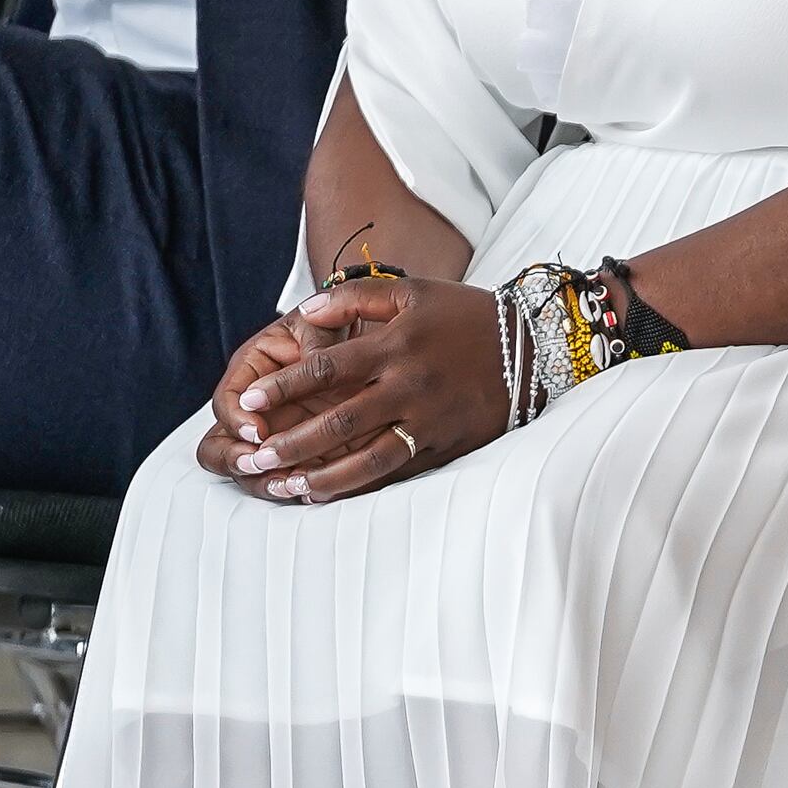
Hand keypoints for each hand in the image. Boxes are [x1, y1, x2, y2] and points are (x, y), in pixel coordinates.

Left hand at [190, 281, 506, 503]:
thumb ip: (355, 299)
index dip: (285, 387)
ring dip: (325, 477)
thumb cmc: (466, 316)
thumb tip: (305, 312)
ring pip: (369, 458)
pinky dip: (363, 486)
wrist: (535, 347)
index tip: (251, 403)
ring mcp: (430, 420)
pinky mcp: (448, 444)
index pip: (327, 369)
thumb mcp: (414, 292)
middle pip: (341, 421)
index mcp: (397, 346)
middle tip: (254, 459)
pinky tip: (332, 494)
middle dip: (294, 443)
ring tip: (287, 488)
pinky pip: (399, 471)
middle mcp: (410, 386)